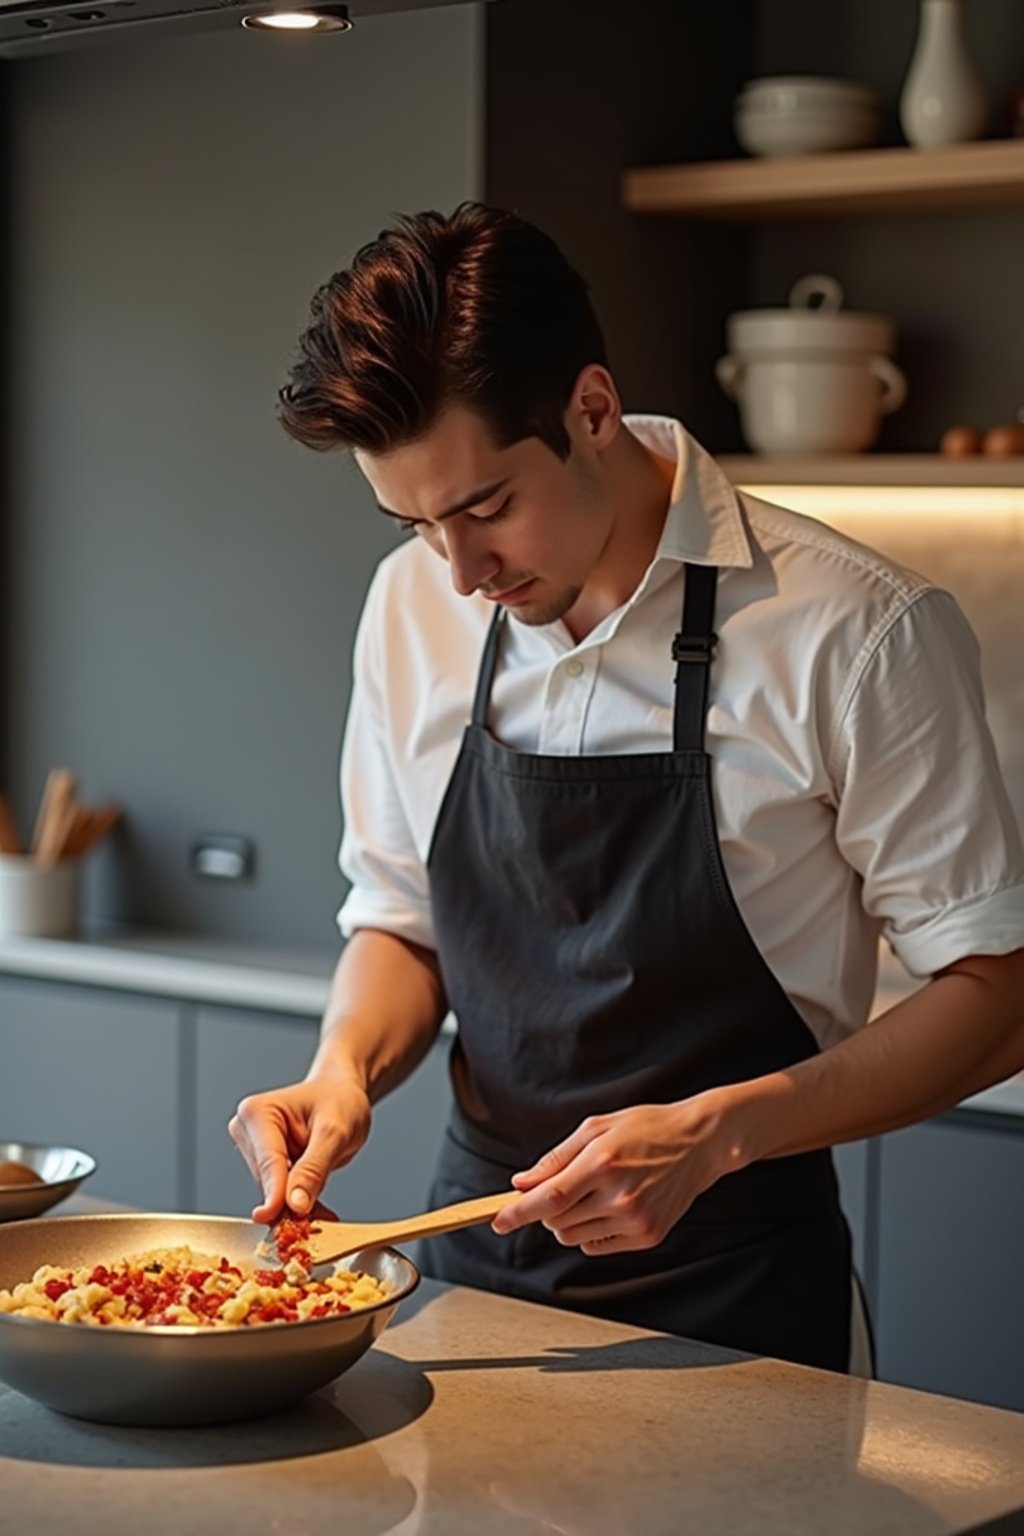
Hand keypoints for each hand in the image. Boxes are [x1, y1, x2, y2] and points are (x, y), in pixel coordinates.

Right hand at [228, 1075, 371, 1225]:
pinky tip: (316, 1209)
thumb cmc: (339, 1100)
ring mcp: (254, 1149)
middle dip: (294, 1200)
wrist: (343, 1095)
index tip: (283, 1217)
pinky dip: (300, 1203)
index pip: (268, 1162)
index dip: (278, 1194)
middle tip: (323, 1216)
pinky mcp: (264, 1165)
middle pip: (268, 1181)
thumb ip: (314, 1168)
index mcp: (257, 1112)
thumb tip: (295, 1204)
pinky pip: (280, 1194)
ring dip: (298, 1204)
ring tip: (324, 1207)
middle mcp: (248, 1130)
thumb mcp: (335, 1132)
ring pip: (273, 1192)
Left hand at [492, 1095, 740, 1255]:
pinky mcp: (648, 1236)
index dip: (517, 1212)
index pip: (549, 1198)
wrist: (699, 1143)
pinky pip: (597, 1247)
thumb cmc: (646, 1128)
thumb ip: (556, 1158)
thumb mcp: (597, 1127)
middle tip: (561, 1188)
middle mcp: (620, 1195)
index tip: (498, 1221)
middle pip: (557, 1221)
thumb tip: (522, 1182)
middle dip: (545, 1210)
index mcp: (603, 1162)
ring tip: (590, 1194)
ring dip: (567, 1221)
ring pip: (574, 1237)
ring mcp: (636, 1219)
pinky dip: (591, 1232)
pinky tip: (608, 1207)